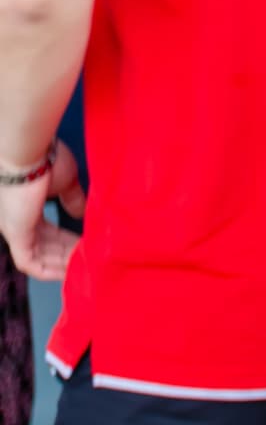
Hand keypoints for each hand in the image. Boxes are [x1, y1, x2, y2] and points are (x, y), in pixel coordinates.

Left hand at [0, 140, 82, 279]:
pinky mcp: (16, 236)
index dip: (67, 242)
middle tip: (91, 259)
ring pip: (38, 258)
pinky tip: (69, 272)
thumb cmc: (45, 160)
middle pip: (44, 248)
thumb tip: (82, 213)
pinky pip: (30, 263)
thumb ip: (73, 200)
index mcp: (27, 209)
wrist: (28, 152)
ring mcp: (15, 230)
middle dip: (68, 255)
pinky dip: (49, 270)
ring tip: (86, 267)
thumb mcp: (66, 183)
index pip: (47, 233)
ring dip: (62, 265)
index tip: (87, 245)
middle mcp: (18, 222)